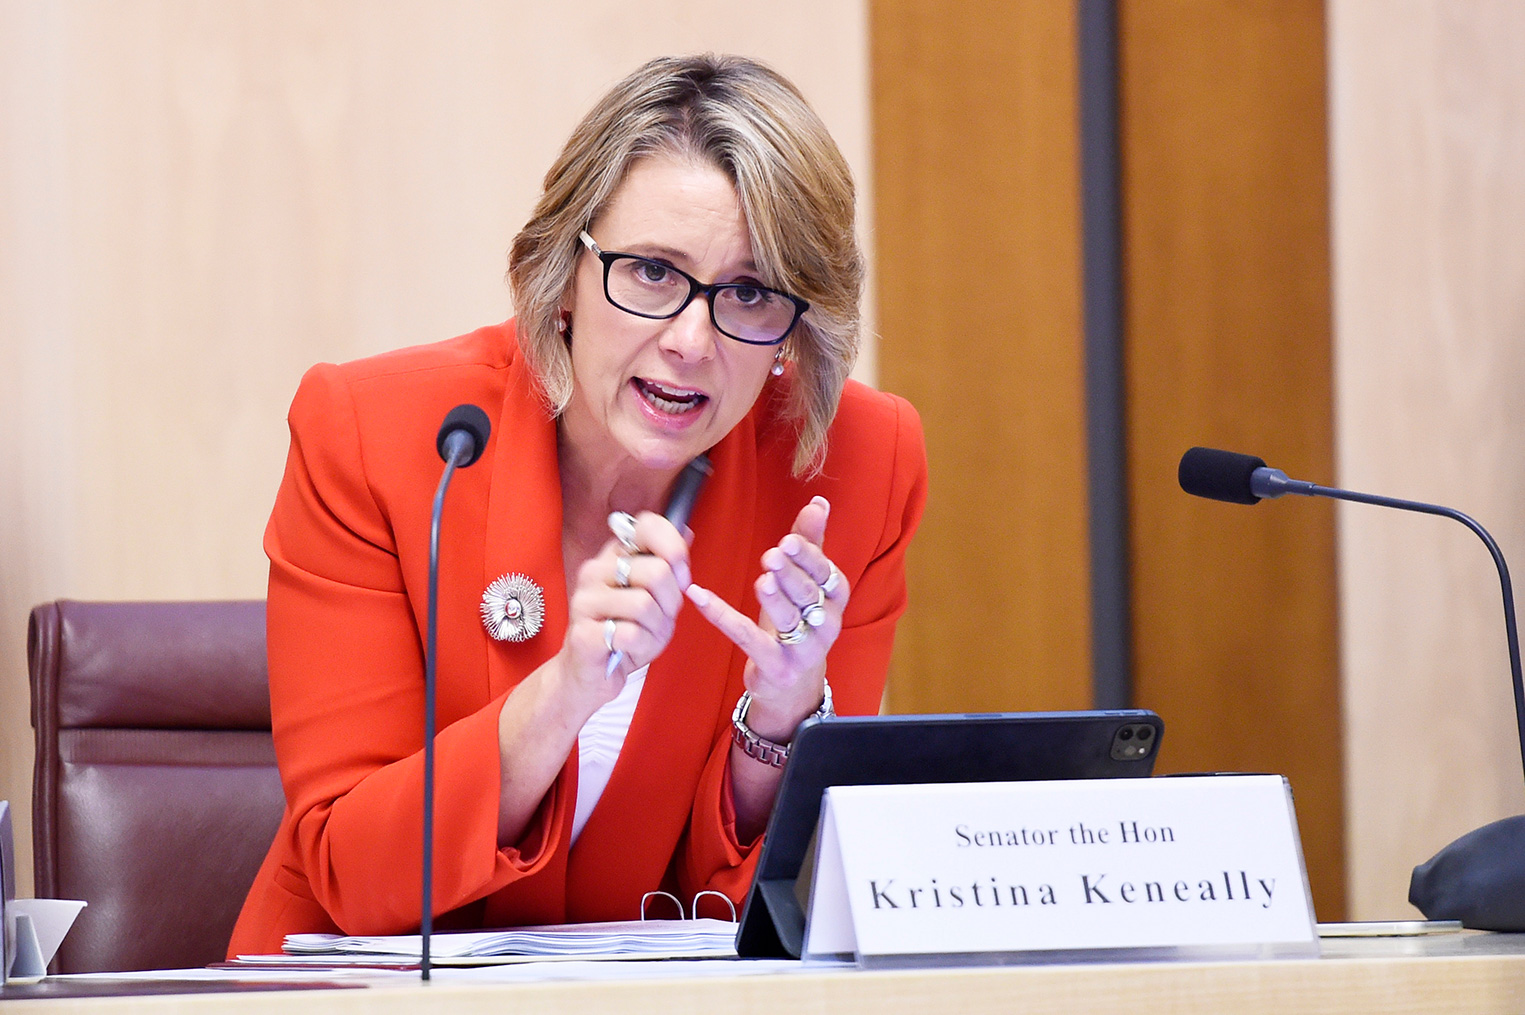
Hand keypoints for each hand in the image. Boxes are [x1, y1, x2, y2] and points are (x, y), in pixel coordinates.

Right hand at [559, 511, 690, 705]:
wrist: (590, 674)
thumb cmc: (624, 633)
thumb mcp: (654, 597)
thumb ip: (667, 566)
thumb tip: (687, 532)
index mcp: (613, 557)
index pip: (647, 526)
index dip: (674, 549)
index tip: (681, 576)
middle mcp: (595, 572)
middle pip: (656, 571)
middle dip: (671, 602)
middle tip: (659, 618)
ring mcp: (585, 602)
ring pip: (645, 604)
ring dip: (656, 628)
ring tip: (642, 636)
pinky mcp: (582, 634)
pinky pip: (631, 634)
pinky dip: (642, 646)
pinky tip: (630, 649)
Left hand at [684, 496, 848, 741]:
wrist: (792, 684)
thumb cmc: (798, 623)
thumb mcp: (805, 584)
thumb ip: (811, 543)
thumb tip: (819, 502)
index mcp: (834, 600)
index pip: (827, 576)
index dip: (809, 558)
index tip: (789, 540)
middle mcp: (825, 625)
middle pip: (809, 596)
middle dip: (791, 575)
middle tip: (771, 555)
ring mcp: (802, 649)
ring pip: (789, 619)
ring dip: (774, 599)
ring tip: (761, 580)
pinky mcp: (775, 666)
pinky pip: (747, 638)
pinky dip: (722, 616)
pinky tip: (700, 597)